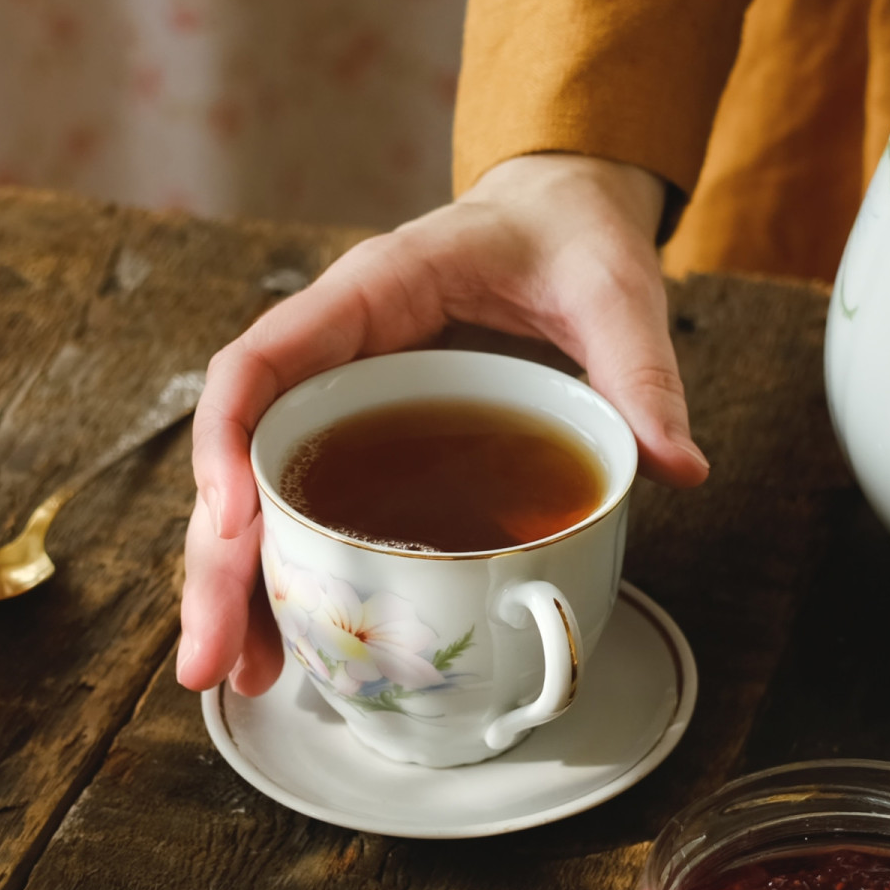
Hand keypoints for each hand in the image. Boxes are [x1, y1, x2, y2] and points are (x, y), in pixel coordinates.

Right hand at [175, 153, 710, 695]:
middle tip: (213, 659)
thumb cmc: (569, 233)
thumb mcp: (613, 291)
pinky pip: (309, 501)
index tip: (232, 522)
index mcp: (372, 290)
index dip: (227, 439)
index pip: (261, 359)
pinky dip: (290, 570)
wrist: (566, 213)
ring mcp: (343, 394)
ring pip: (260, 491)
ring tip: (238, 675)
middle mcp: (335, 348)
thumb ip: (639, 371)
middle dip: (218, 559)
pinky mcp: (366, 433)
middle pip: (243, 453)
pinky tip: (287, 642)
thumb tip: (677, 466)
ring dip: (239, 583)